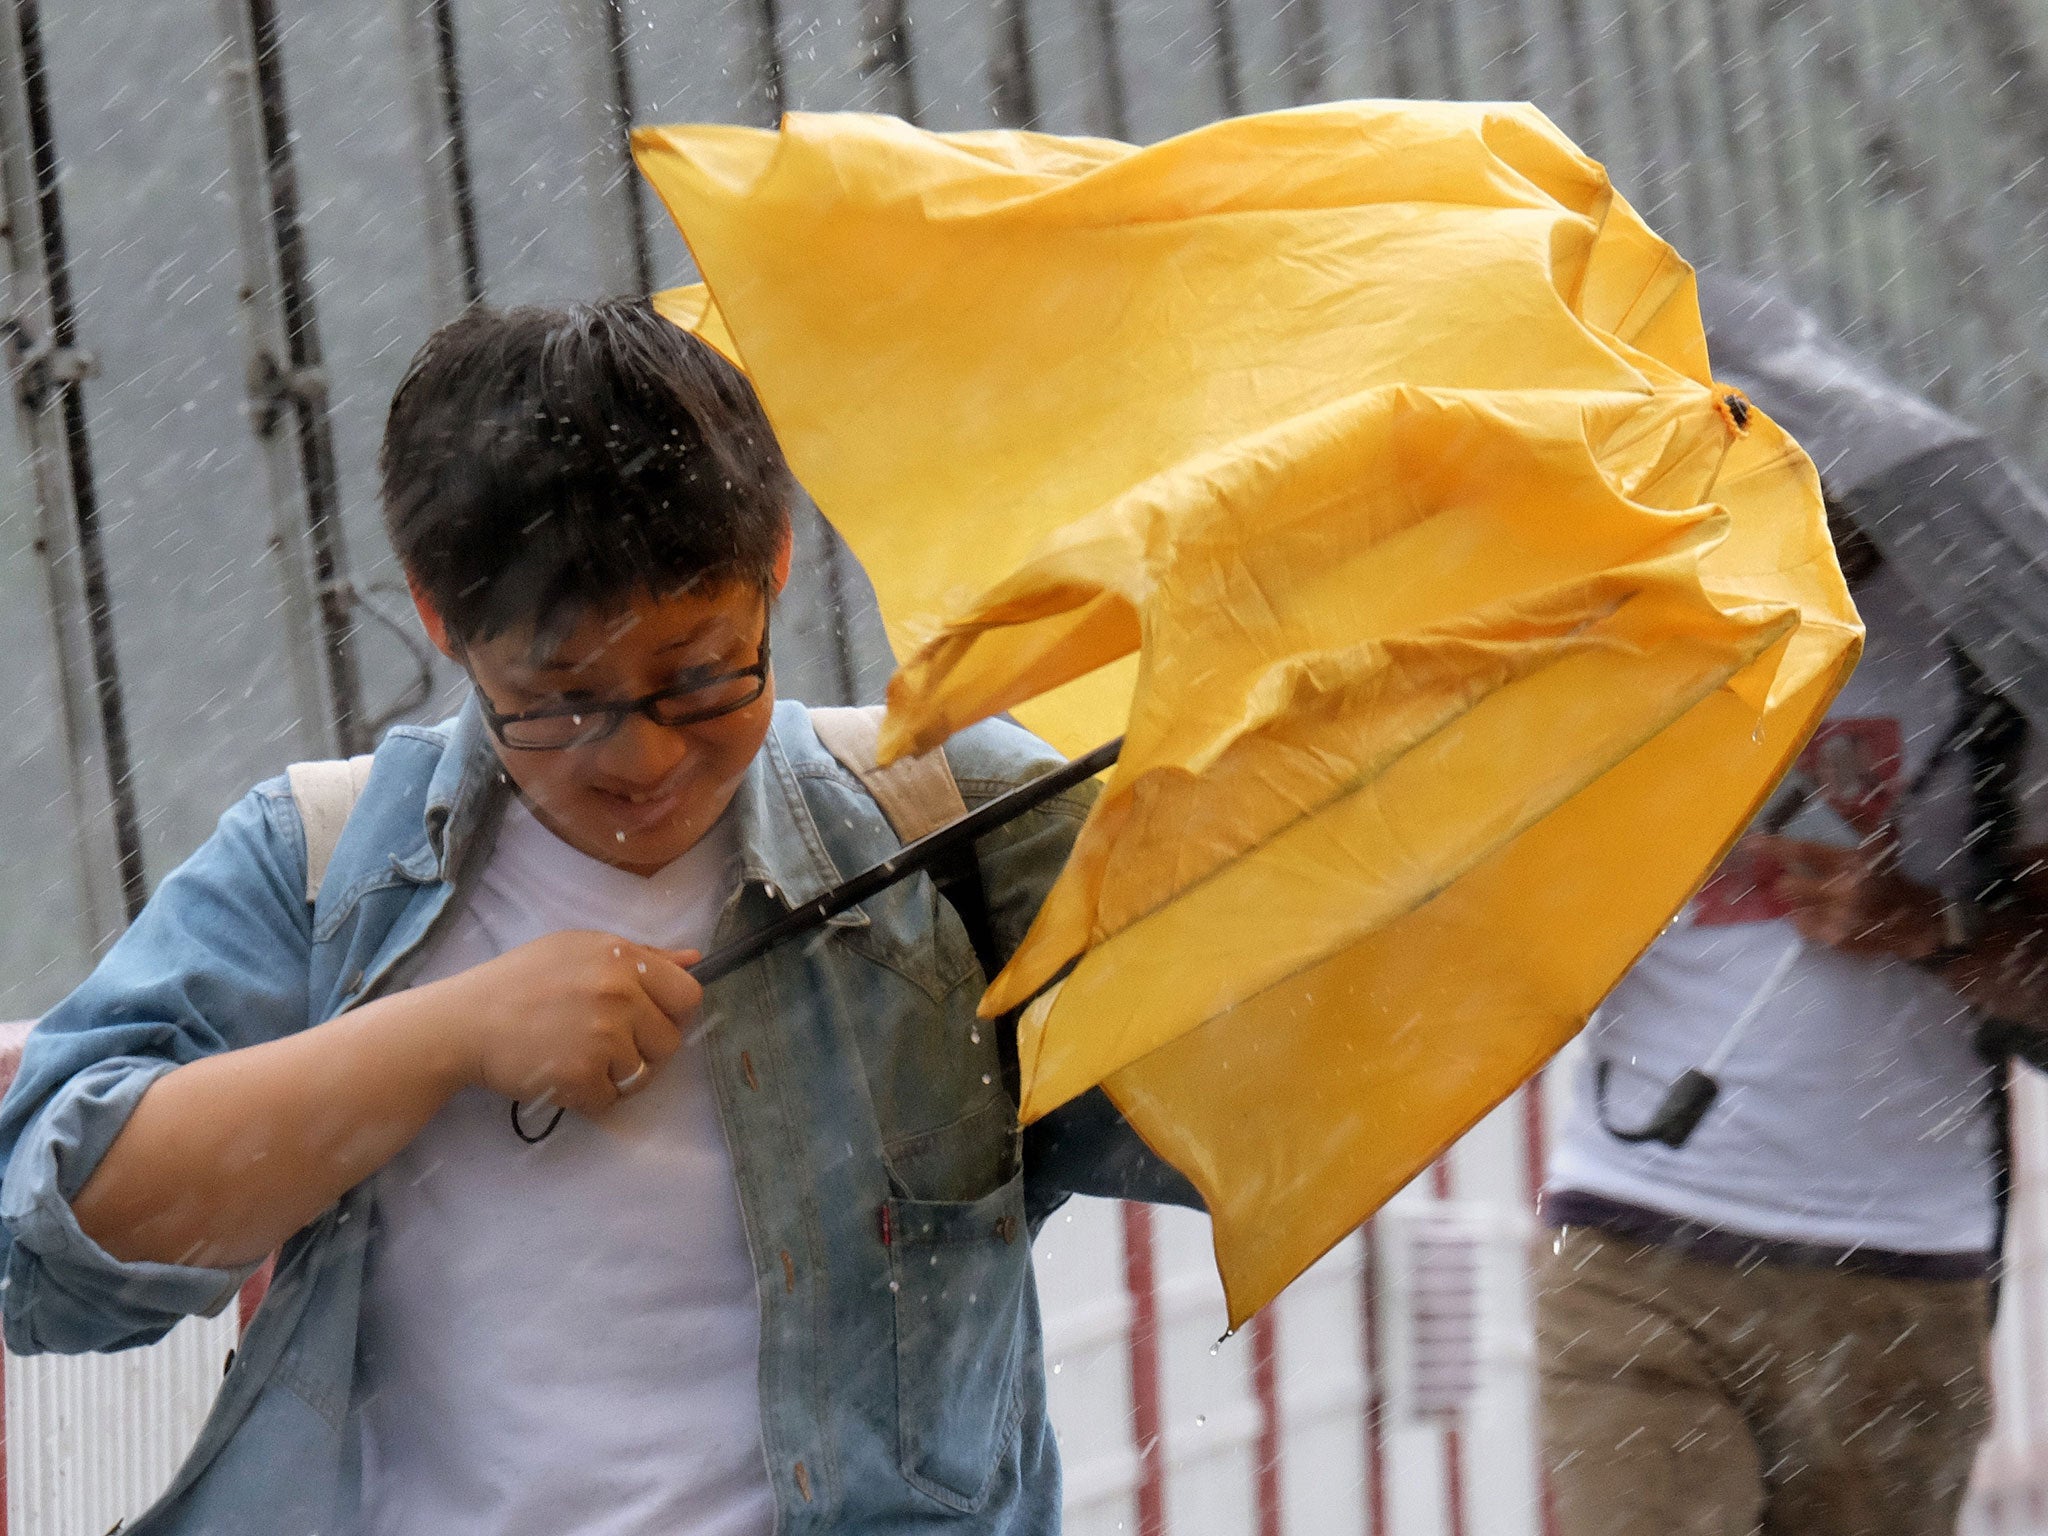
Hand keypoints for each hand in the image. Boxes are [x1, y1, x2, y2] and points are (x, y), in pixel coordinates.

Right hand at [424, 931, 702, 1117]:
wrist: (464, 1021)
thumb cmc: (522, 980)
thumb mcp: (581, 949)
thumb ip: (643, 956)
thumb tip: (695, 959)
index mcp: (622, 958)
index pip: (688, 995)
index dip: (673, 1014)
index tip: (648, 1020)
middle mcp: (619, 994)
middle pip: (670, 1042)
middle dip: (645, 1050)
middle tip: (606, 1044)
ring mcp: (602, 1037)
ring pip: (642, 1075)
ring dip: (616, 1076)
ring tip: (578, 1058)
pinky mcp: (581, 1076)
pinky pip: (610, 1100)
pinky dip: (589, 1097)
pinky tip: (563, 1075)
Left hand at [1749, 831, 1945, 959]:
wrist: (1917, 923)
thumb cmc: (1893, 879)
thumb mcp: (1879, 845)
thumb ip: (1856, 820)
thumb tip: (1834, 796)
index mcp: (1852, 865)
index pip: (1804, 852)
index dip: (1774, 847)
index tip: (1749, 842)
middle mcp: (1842, 893)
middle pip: (1787, 886)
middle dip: (1787, 881)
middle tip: (1794, 878)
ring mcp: (1837, 920)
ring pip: (1792, 908)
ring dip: (1799, 901)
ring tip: (1819, 898)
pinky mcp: (1835, 941)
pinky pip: (1803, 928)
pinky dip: (1808, 919)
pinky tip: (1826, 914)